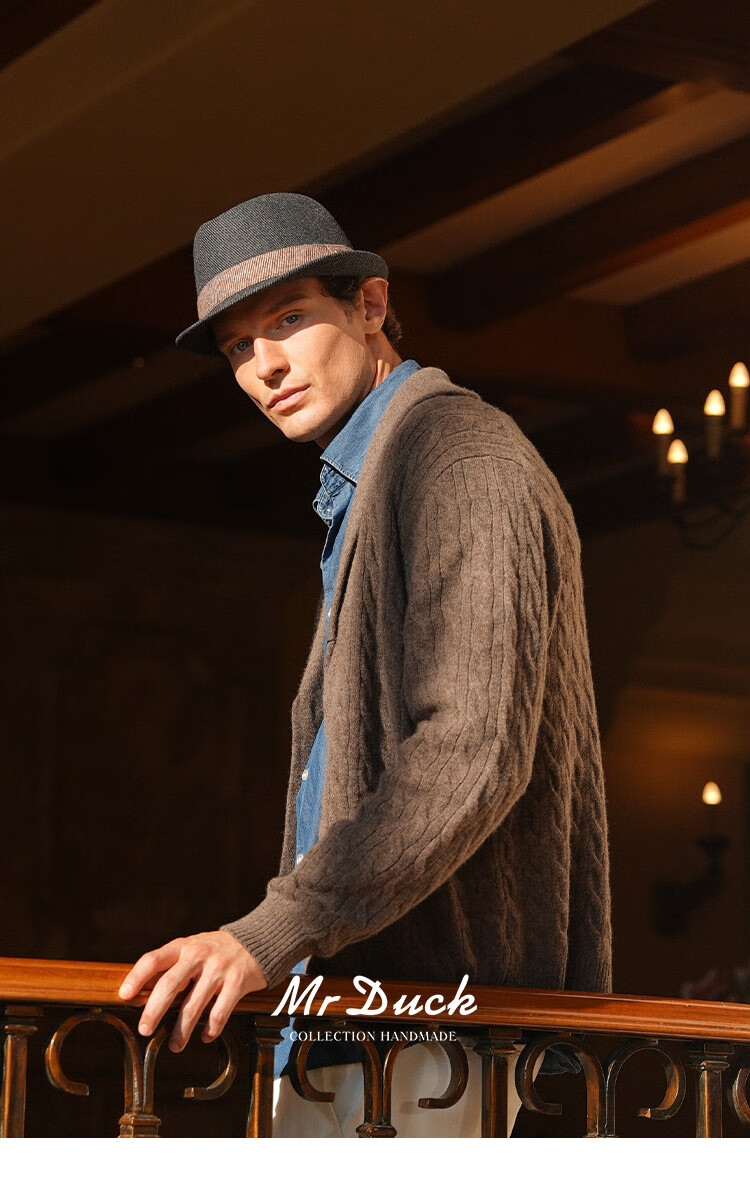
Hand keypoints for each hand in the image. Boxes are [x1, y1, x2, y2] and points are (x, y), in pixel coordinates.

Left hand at [118, 930, 266, 1051]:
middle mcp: (199, 955)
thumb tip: (144, 994)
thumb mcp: (194, 947)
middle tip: (144, 1030)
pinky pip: (219, 1013)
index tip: (124, 995)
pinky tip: (205, 1036)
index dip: (136, 977)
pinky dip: (210, 1029)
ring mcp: (219, 969)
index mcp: (184, 945)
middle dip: (154, 1011)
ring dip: (181, 1031)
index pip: (153, 959)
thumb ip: (174, 965)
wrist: (259, 940)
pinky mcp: (237, 982)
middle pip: (169, 985)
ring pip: (193, 1006)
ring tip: (174, 1046)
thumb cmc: (218, 949)